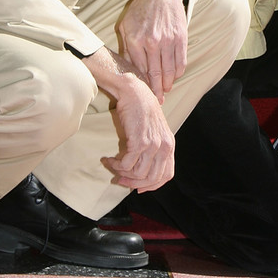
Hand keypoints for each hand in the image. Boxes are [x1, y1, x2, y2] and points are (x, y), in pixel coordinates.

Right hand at [82, 46, 174, 192]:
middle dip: (134, 183)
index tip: (137, 186)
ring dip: (122, 173)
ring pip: (138, 173)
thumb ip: (154, 149)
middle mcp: (165, 146)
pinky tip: (108, 159)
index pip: (166, 175)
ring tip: (112, 165)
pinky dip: (115, 165)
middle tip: (120, 179)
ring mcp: (153, 144)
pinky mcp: (139, 141)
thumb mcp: (154, 130)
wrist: (134, 91)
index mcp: (169, 144)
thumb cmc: (141, 110)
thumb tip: (141, 172)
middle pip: (152, 178)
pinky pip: (126, 164)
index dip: (152, 185)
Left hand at [118, 0, 187, 102]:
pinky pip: (180, 61)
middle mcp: (151, 42)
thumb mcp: (125, 26)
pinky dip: (178, 72)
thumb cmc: (141, 10)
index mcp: (134, 40)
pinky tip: (174, 77)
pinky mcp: (180, 38)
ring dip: (168, 84)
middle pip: (155, 74)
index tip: (144, 94)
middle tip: (157, 101)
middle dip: (156, 90)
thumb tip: (125, 68)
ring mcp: (167, 40)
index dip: (142, 84)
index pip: (139, 70)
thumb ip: (125, 47)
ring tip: (166, 91)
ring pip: (169, 71)